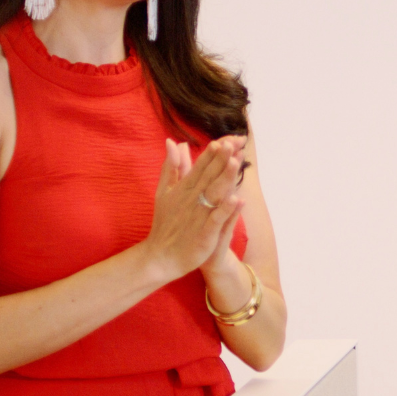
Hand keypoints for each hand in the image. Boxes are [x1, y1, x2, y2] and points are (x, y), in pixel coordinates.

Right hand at [142, 135, 245, 281]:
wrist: (160, 256)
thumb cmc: (166, 223)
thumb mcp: (165, 191)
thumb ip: (171, 167)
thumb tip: (172, 142)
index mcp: (185, 188)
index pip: (201, 165)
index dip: (214, 152)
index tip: (228, 138)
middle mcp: (192, 199)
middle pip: (209, 176)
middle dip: (222, 159)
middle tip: (234, 142)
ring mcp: (197, 216)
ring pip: (214, 194)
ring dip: (225, 178)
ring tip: (236, 162)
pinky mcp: (203, 234)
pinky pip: (215, 220)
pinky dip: (224, 210)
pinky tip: (236, 199)